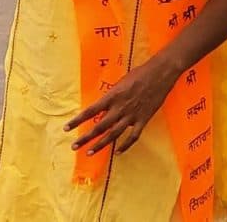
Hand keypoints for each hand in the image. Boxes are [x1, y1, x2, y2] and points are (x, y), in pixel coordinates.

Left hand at [64, 53, 183, 155]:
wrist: (160, 74)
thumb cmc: (139, 74)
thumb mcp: (120, 81)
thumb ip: (112, 95)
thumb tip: (102, 104)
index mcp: (112, 96)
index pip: (90, 111)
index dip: (78, 120)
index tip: (66, 128)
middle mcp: (119, 108)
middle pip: (99, 127)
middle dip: (85, 137)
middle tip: (74, 146)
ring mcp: (132, 116)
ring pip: (113, 135)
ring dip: (100, 145)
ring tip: (90, 152)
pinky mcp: (143, 120)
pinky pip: (133, 137)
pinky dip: (125, 146)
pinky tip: (117, 152)